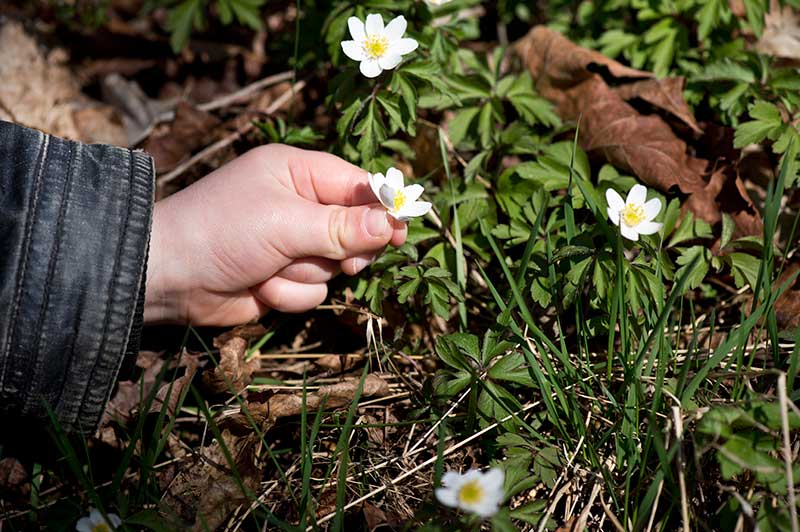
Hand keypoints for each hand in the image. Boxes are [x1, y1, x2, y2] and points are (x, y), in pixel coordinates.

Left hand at [144, 144, 405, 324]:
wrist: (168, 278)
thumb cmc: (222, 231)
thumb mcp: (285, 223)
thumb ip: (341, 227)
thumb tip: (391, 224)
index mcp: (297, 172)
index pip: (357, 186)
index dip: (381, 208)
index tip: (402, 230)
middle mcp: (299, 205)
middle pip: (355, 230)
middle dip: (343, 249)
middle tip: (342, 260)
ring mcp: (292, 243)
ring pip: (336, 266)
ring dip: (306, 273)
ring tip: (270, 266)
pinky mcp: (284, 276)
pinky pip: (314, 290)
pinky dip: (290, 293)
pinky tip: (259, 285)